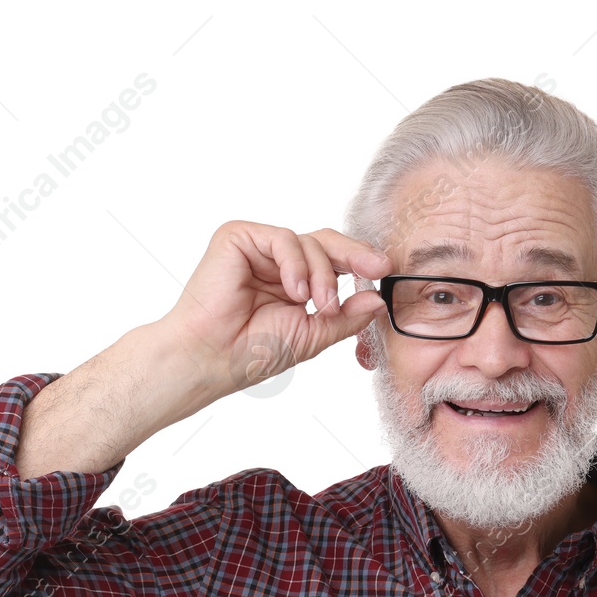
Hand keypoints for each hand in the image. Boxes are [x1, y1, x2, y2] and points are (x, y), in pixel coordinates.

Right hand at [160, 221, 391, 397]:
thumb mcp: (313, 335)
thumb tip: (377, 299)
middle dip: (354, 256)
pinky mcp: (238, 238)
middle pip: (326, 242)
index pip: (333, 261)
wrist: (212, 358)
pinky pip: (282, 238)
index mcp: (294, 281)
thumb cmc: (251, 351)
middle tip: (375, 268)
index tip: (384, 270)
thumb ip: (346, 316)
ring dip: (321, 275)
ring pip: (308, 242)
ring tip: (316, 304)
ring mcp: (257, 248)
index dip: (359, 263)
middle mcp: (277, 261)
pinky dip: (296, 264)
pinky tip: (294, 291)